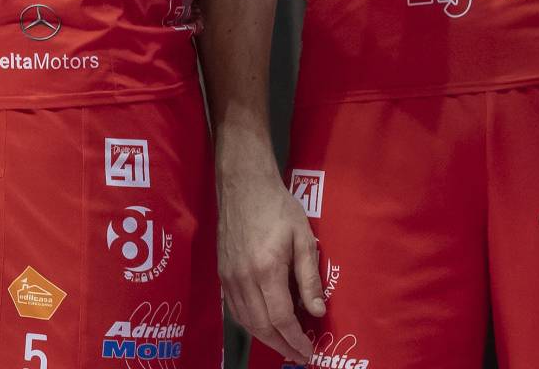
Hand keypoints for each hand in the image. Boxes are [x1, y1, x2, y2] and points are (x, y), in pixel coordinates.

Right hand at [217, 165, 326, 363]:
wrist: (244, 187)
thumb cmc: (278, 208)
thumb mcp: (303, 238)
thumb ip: (309, 277)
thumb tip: (316, 311)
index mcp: (266, 270)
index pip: (281, 318)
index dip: (295, 339)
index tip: (309, 351)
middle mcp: (243, 280)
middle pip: (262, 326)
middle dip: (282, 346)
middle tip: (300, 356)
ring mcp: (229, 279)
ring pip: (246, 321)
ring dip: (267, 338)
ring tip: (286, 346)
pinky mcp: (222, 275)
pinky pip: (235, 310)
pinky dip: (251, 324)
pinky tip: (265, 326)